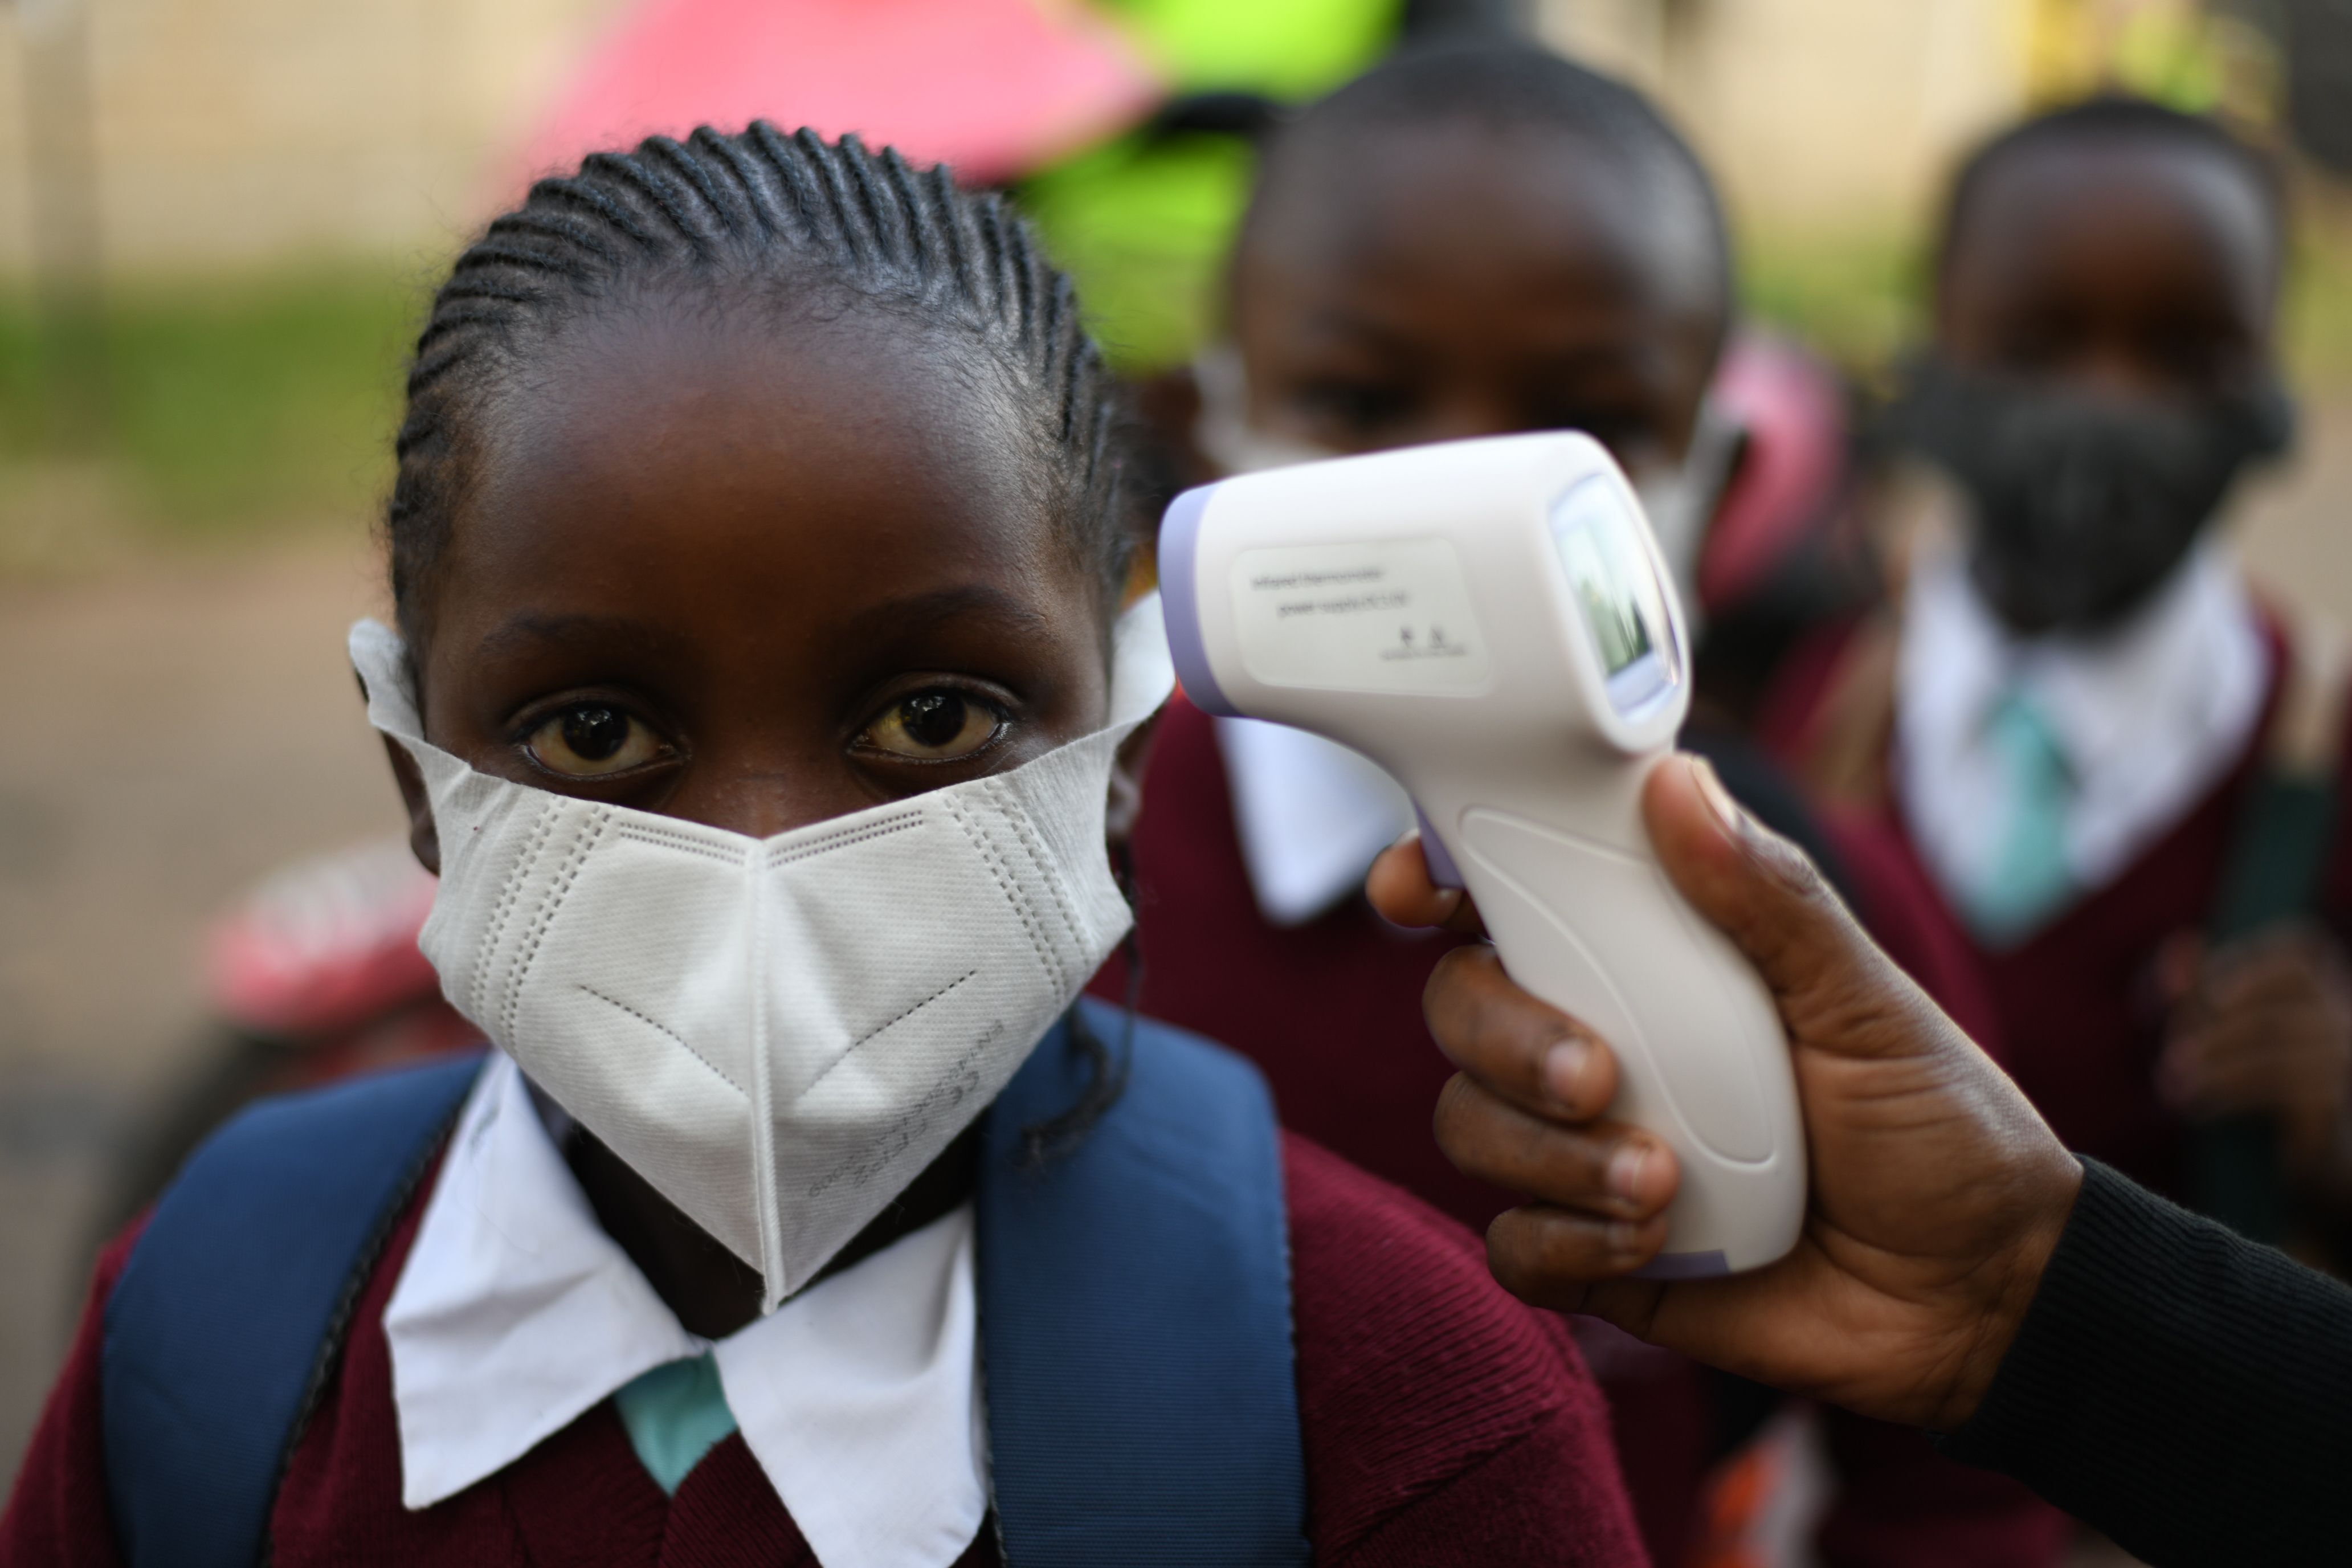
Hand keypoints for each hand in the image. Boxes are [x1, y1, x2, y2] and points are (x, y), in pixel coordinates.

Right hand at [1366, 755, 2083, 1431]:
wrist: (1979, 1296)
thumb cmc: (1937, 1126)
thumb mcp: (1868, 1000)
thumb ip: (1769, 899)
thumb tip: (1674, 784)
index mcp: (1652, 954)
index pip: (1509, 893)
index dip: (1439, 878)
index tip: (1418, 891)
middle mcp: (1599, 1037)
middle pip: (1461, 1007)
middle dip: (1504, 1038)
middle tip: (1598, 1076)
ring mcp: (1584, 1146)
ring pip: (1470, 1124)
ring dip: (1551, 1156)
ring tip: (1662, 1183)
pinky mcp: (1591, 1250)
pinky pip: (1510, 1244)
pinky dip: (1563, 1242)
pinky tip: (1647, 1242)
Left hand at [2159, 926, 2351, 1188]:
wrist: (2324, 1163)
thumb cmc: (2272, 1094)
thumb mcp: (2236, 1037)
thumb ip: (2205, 992)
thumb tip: (2177, 948)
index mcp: (2329, 992)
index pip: (2298, 948)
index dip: (2240, 958)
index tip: (2193, 990)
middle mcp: (2346, 1018)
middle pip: (2270, 996)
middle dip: (2209, 1019)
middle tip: (2171, 1052)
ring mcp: (2345, 1059)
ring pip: (2269, 1038)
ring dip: (2208, 1059)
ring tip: (2170, 1081)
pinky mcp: (2331, 1101)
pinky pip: (2271, 1084)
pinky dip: (2223, 1092)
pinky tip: (2196, 1106)